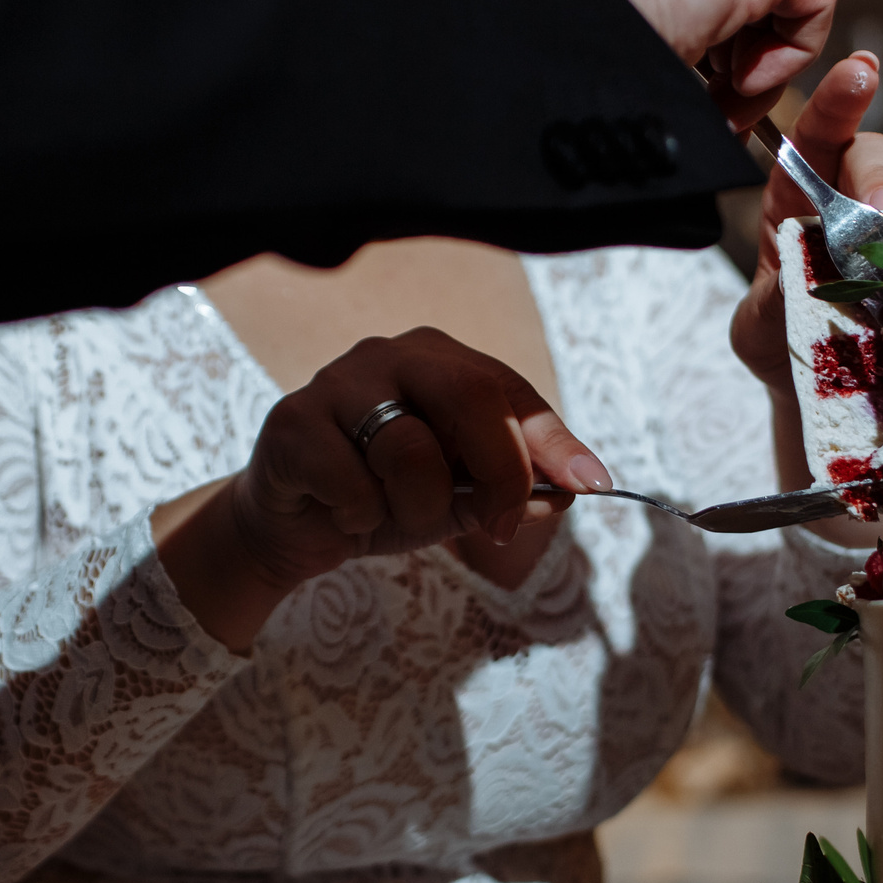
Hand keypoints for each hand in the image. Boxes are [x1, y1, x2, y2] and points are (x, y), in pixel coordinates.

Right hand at [152, 327, 609, 651]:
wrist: (296, 528)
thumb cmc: (385, 498)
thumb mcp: (460, 498)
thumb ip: (512, 490)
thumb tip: (573, 489)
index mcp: (440, 361)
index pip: (512, 390)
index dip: (555, 440)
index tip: (590, 485)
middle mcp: (390, 354)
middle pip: (472, 395)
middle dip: (500, 470)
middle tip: (499, 525)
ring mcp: (337, 382)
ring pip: (412, 450)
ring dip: (418, 508)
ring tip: (394, 516)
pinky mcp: (292, 422)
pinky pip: (353, 484)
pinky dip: (362, 516)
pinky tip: (345, 513)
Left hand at [728, 52, 882, 396]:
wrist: (834, 386)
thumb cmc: (789, 340)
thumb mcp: (761, 327)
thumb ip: (770, 302)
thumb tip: (792, 281)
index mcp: (801, 200)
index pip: (814, 139)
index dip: (834, 104)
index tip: (858, 76)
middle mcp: (858, 190)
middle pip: (874, 152)